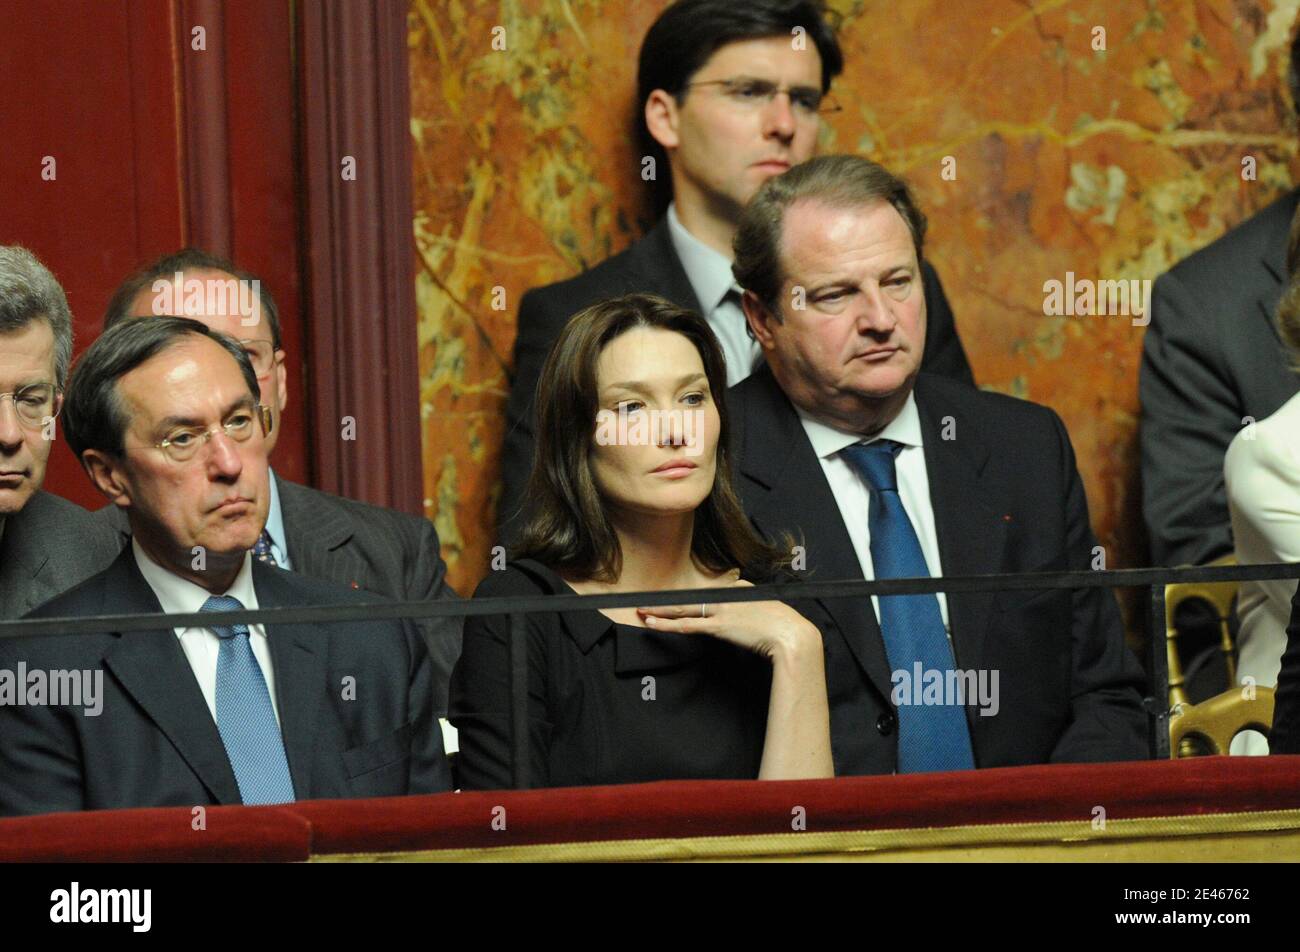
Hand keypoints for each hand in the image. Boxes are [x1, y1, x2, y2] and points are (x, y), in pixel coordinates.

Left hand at [637, 580, 820, 662]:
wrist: (791, 634)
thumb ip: (752, 610)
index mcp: (739, 588)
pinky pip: (686, 624)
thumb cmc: (784, 627)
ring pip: (683, 608)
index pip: (708, 593)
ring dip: (659, 610)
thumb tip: (744, 618)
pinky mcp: (718, 626)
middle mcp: (727, 595)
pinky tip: (651, 622)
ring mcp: (721, 609)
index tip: (675, 602)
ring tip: (640, 610)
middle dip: (667, 600)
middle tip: (645, 600)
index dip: (689, 599)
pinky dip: (666, 624)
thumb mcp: (768, 611)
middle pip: (690, 597)